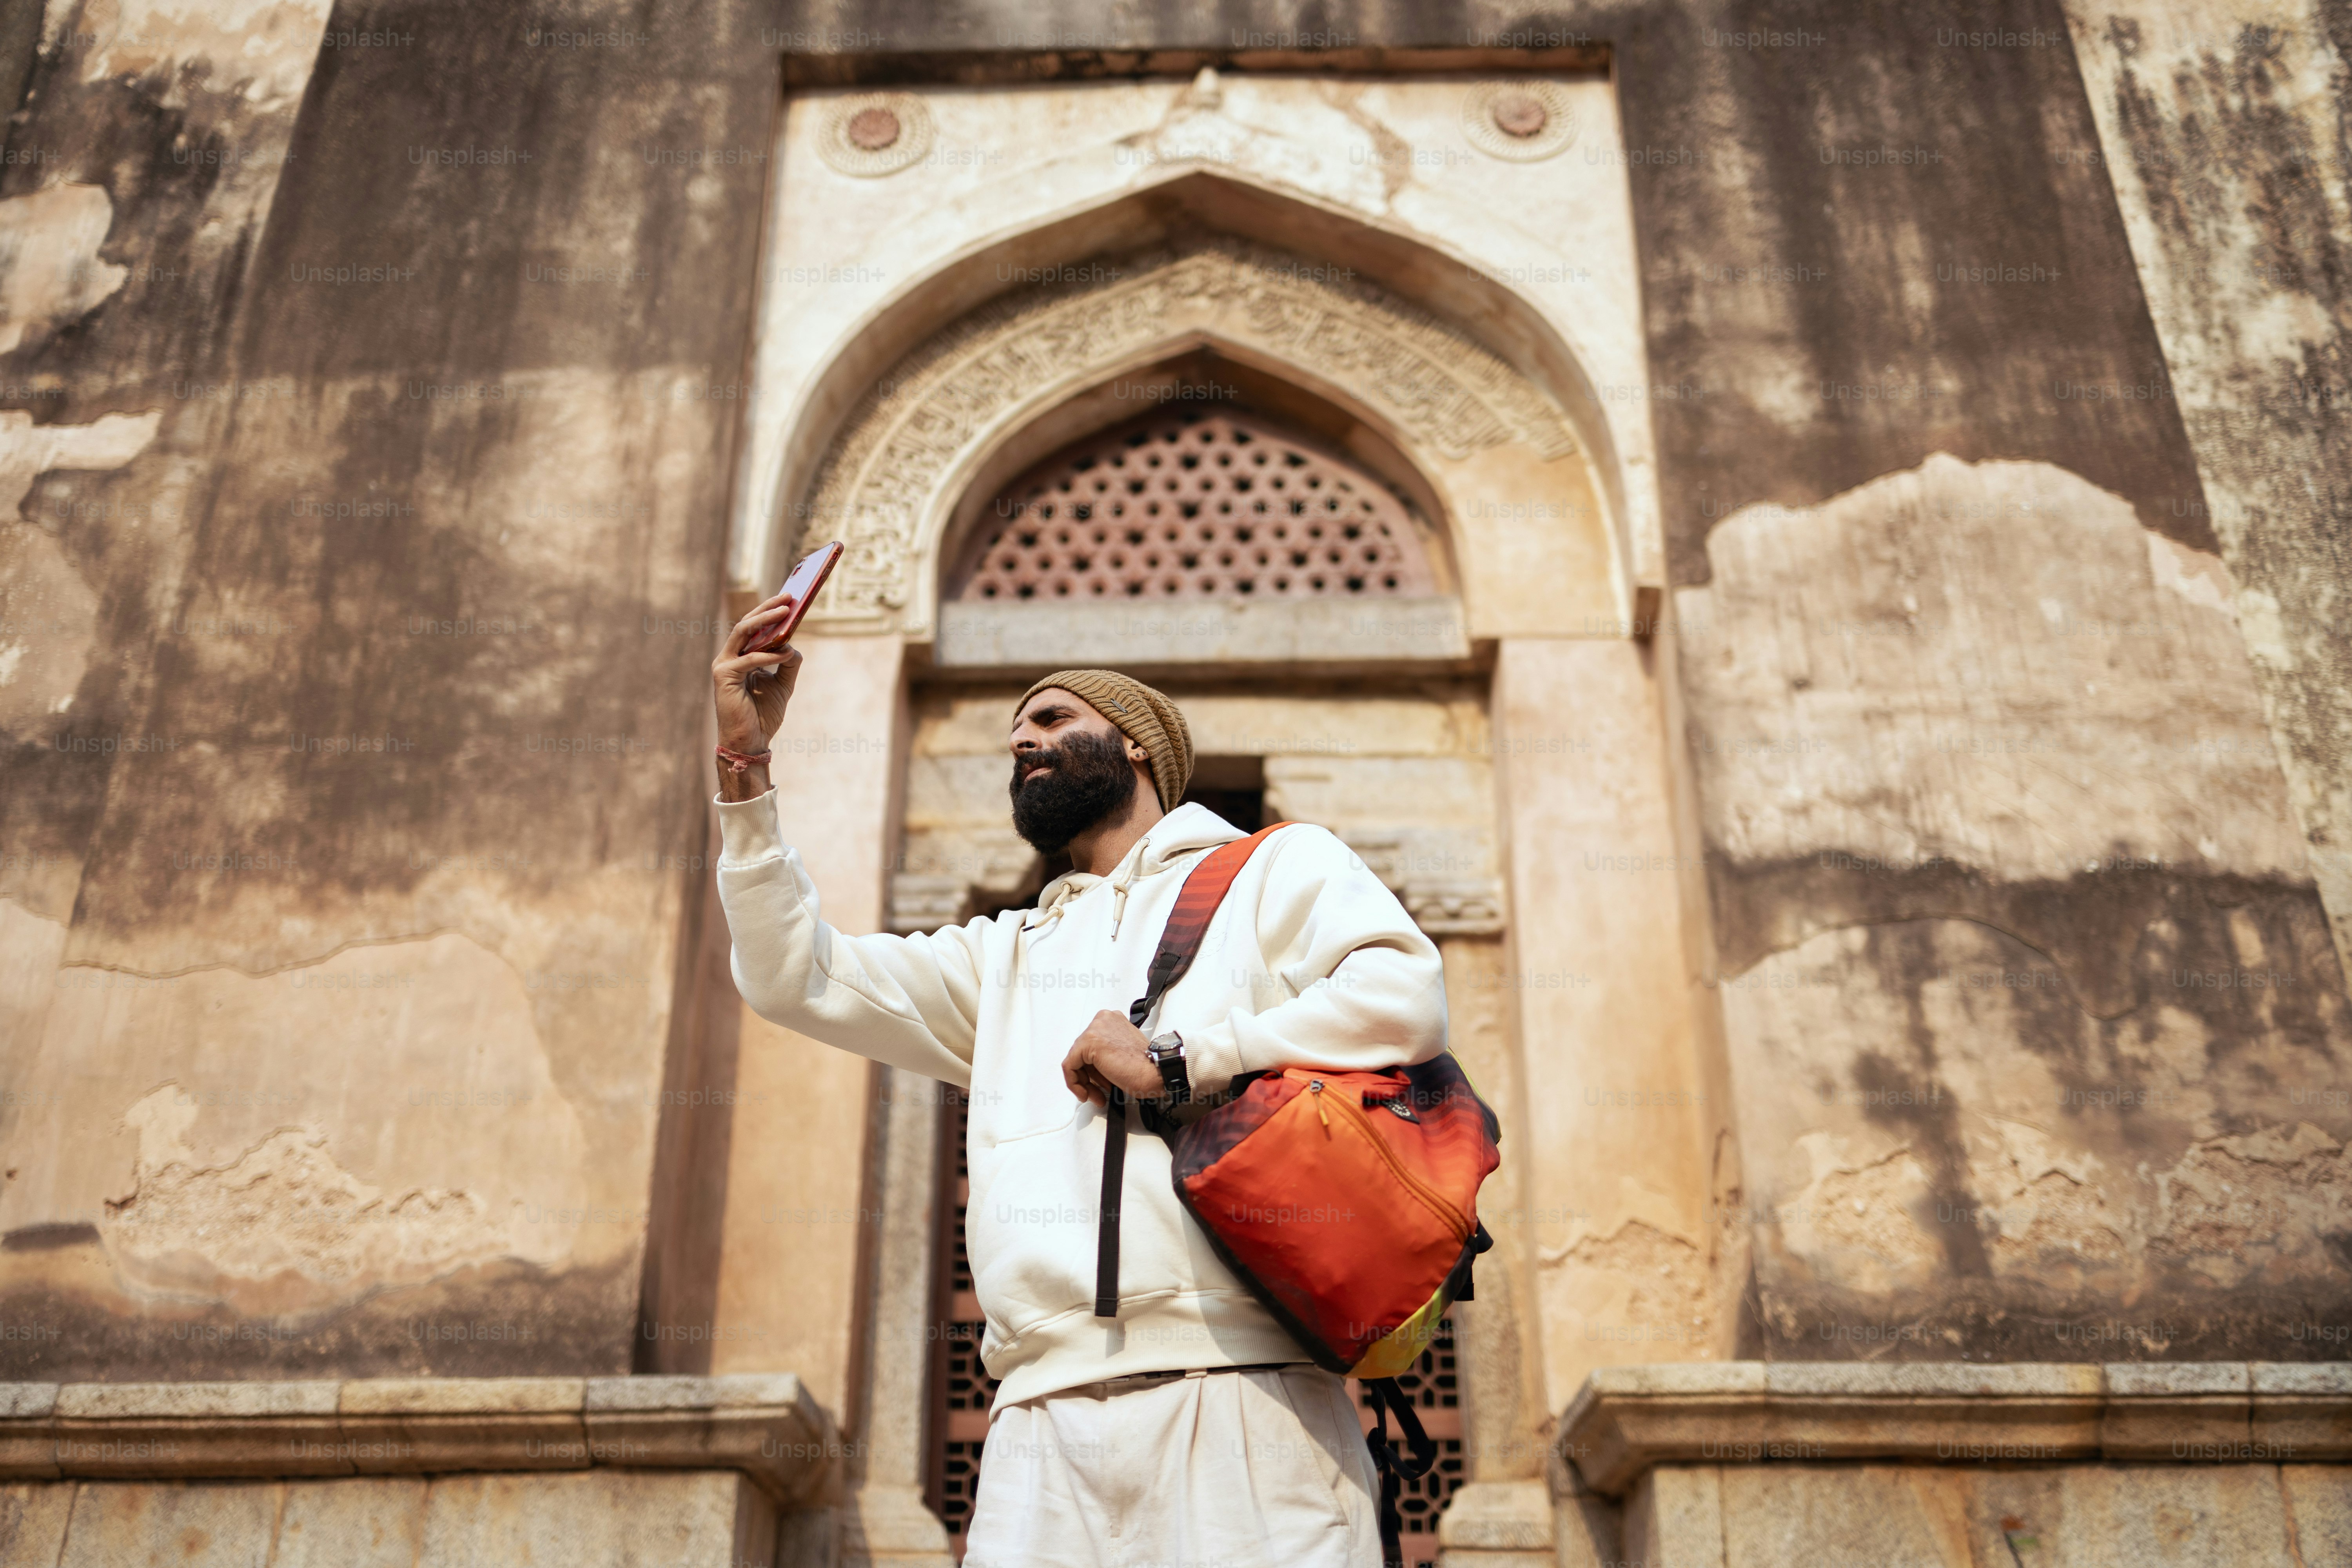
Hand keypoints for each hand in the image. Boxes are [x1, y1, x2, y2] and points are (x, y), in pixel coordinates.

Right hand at [712, 593, 802, 796]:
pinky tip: (785, 652)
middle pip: (746, 624)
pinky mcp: (723, 677)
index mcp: (740, 656)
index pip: (753, 627)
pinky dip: (769, 655)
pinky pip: (749, 660)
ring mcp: (723, 665)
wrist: (750, 741)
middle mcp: (729, 657)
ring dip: (765, 621)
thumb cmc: (763, 714)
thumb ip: (788, 663)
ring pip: (743, 633)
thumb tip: (792, 645)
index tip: (788, 598)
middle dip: (767, 608)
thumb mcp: (783, 685)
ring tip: (786, 612)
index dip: (768, 611)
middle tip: (788, 597)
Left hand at [1061, 1010, 1164, 1107]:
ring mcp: (1094, 1030)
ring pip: (1075, 1060)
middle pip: (1082, 1053)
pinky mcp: (1087, 1043)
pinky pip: (1069, 1066)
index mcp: (1112, 1019)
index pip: (1091, 1046)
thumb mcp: (1122, 1052)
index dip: (1094, 1069)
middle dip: (1089, 1077)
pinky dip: (1074, 1083)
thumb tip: (1093, 1066)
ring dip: (1084, 1083)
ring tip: (1096, 1096)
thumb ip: (1106, 1052)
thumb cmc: (1146, 1066)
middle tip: (1098, 1093)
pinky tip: (1085, 1093)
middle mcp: (1102, 1020)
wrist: (1154, 1072)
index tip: (1101, 1083)